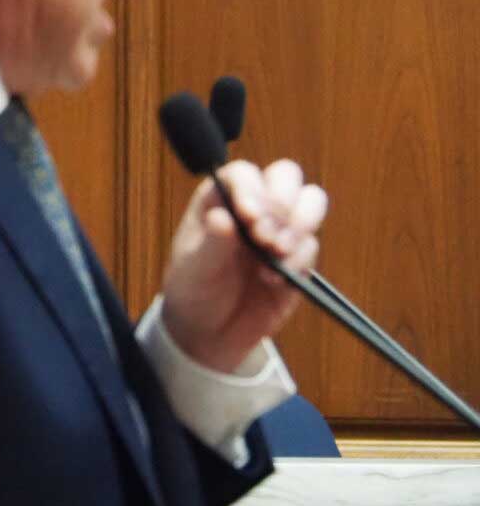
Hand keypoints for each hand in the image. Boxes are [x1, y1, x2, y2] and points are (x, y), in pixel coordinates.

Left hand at [160, 158, 326, 372]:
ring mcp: (280, 228)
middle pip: (286, 176)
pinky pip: (312, 245)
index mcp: (220, 198)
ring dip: (300, 224)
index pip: (244, 174)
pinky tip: (272, 280)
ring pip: (310, 201)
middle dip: (282, 202)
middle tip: (265, 236)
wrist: (210, 331)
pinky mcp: (299, 257)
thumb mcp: (193, 268)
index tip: (248, 216)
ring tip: (275, 252)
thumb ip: (212, 243)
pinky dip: (299, 260)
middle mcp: (254, 205)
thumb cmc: (193, 288)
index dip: (251, 189)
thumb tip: (223, 218)